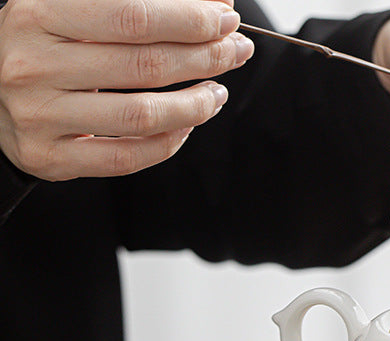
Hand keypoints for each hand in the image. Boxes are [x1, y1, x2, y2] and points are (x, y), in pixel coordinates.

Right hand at [0, 0, 254, 180]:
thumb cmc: (42, 47)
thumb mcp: (69, 10)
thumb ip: (127, 5)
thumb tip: (210, 2)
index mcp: (36, 13)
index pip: (132, 14)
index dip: (188, 17)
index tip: (225, 18)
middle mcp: (34, 64)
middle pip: (144, 64)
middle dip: (204, 56)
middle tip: (236, 51)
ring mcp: (41, 115)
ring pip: (142, 115)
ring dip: (195, 104)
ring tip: (217, 92)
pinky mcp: (52, 157)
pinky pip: (128, 157)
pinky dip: (168, 143)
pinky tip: (188, 126)